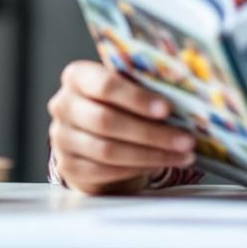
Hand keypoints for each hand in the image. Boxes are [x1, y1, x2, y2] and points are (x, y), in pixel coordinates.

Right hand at [47, 60, 196, 194]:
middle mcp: (63, 105)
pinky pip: (105, 171)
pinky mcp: (68, 166)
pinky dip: (137, 169)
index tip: (166, 109)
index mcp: (78, 76)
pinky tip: (160, 164)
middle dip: (151, 133)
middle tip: (185, 140)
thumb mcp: (127, 88)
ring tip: (181, 155)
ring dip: (150, 154)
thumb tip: (184, 89)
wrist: (95, 137)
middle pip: (106, 121)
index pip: (105, 85)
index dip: (137, 98)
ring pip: (108, 150)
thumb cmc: (118, 105)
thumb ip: (145, 84)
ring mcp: (62, 138)